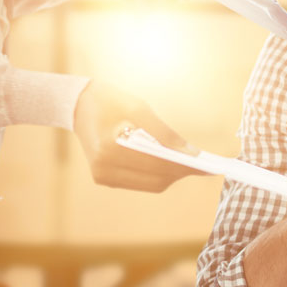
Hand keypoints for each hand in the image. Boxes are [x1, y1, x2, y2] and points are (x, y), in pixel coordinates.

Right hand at [73, 80, 202, 191]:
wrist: (78, 105)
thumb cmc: (112, 101)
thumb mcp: (140, 109)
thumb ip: (166, 133)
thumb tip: (192, 153)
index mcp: (110, 149)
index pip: (157, 164)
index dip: (184, 166)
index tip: (208, 165)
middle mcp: (104, 168)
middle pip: (156, 180)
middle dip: (181, 172)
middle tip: (205, 165)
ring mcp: (102, 176)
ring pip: (151, 185)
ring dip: (172, 175)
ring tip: (192, 164)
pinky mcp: (104, 178)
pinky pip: (140, 182)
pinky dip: (158, 175)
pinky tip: (171, 164)